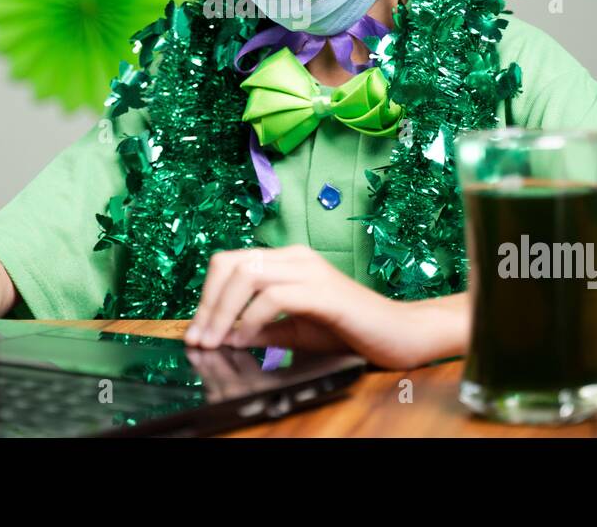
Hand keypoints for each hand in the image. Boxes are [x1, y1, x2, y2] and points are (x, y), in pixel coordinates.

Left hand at [183, 245, 466, 369]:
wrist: (399, 334)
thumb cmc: (351, 330)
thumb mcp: (295, 329)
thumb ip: (261, 328)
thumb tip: (223, 336)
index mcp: (287, 260)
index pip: (230, 262)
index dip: (206, 295)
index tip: (197, 330)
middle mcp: (296, 257)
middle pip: (231, 263)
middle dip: (207, 303)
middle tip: (199, 338)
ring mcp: (310, 270)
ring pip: (247, 274)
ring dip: (223, 311)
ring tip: (215, 341)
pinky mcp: (323, 292)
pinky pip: (275, 297)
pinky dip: (252, 319)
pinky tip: (247, 339)